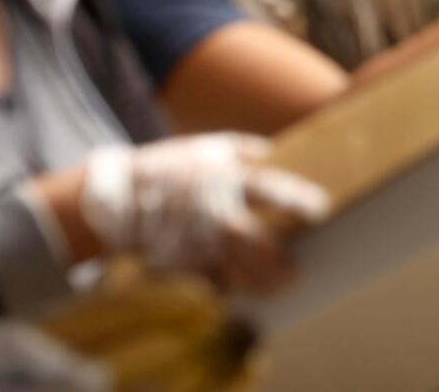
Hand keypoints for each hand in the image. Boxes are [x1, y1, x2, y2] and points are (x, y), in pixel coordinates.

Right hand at [79, 134, 328, 291]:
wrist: (117, 198)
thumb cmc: (165, 167)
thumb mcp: (204, 146)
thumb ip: (240, 148)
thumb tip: (268, 151)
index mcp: (227, 180)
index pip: (273, 191)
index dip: (299, 201)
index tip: (321, 209)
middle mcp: (217, 213)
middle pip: (259, 243)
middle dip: (281, 260)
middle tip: (297, 271)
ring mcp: (200, 241)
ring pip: (239, 270)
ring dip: (262, 282)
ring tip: (280, 287)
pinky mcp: (183, 261)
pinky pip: (212, 280)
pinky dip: (227, 287)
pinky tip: (241, 292)